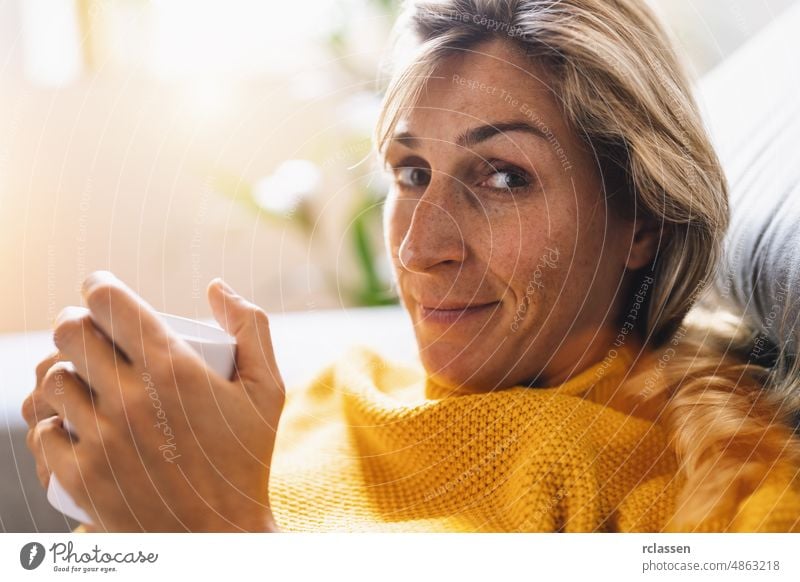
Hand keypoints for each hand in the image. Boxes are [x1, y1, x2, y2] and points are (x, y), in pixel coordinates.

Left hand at [22, 271, 284, 530]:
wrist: (220, 537)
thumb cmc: (245, 460)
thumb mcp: (268, 390)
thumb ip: (252, 327)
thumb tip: (216, 287)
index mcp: (173, 369)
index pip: (107, 302)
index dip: (99, 286)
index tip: (103, 291)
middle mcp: (130, 399)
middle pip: (68, 333)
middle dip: (77, 323)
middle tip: (93, 334)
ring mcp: (100, 439)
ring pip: (50, 379)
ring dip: (63, 370)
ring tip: (82, 378)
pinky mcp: (79, 476)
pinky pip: (40, 430)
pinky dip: (50, 420)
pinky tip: (71, 421)